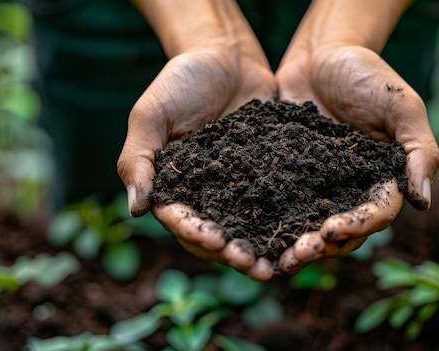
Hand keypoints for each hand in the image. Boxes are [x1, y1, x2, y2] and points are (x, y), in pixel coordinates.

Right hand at [117, 48, 276, 280]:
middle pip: (217, 234)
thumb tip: (135, 210)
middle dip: (233, 253)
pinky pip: (277, 201)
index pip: (181, 220)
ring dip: (261, 248)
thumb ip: (137, 158)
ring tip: (278, 265)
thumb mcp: (152, 114)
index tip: (215, 241)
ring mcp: (239, 186)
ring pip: (248, 227)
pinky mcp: (268, 174)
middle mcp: (207, 193)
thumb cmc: (181, 80)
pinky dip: (286, 220)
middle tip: (255, 266)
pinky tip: (303, 234)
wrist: (226, 55)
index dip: (196, 234)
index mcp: (175, 186)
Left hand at [275, 44, 438, 271]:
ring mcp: (319, 186)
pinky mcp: (289, 177)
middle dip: (322, 247)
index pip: (377, 213)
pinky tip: (251, 235)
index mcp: (383, 179)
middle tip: (297, 255)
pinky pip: (281, 204)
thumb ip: (420, 149)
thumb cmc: (368, 74)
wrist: (321, 54)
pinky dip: (269, 222)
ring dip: (296, 245)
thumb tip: (424, 201)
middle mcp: (352, 190)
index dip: (358, 226)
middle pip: (343, 231)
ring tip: (277, 259)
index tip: (332, 230)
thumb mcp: (402, 104)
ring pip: (310, 226)